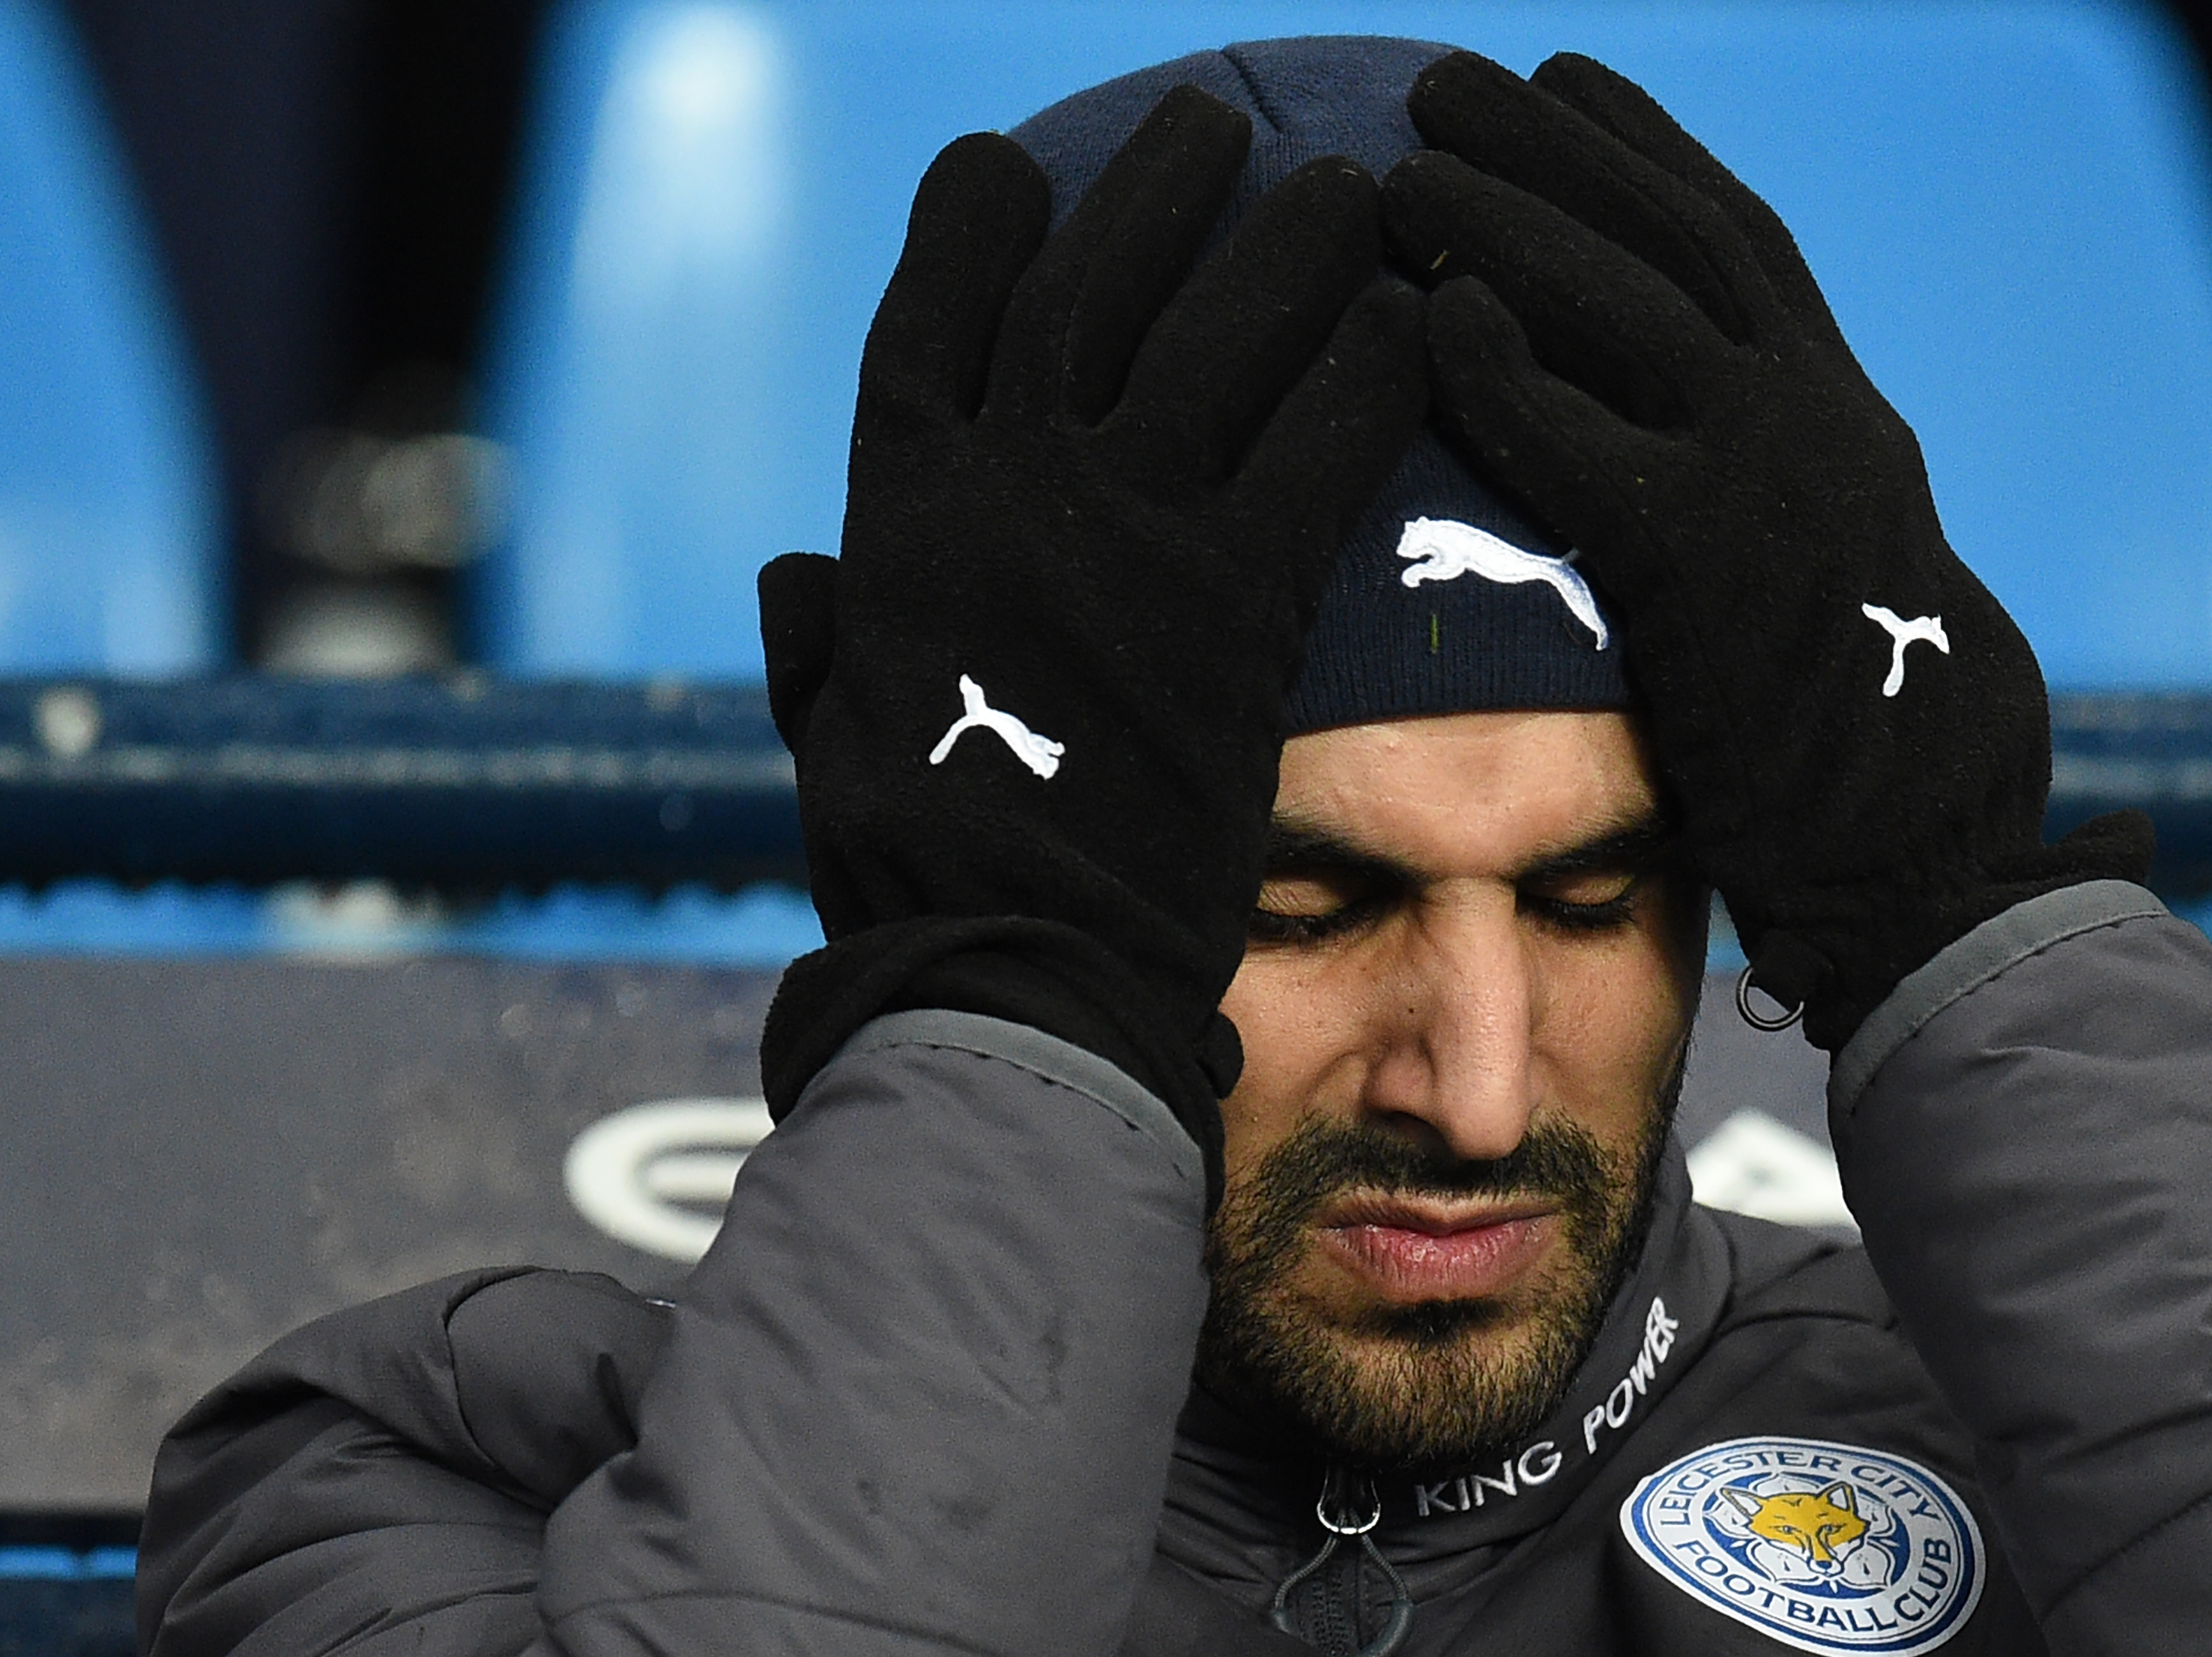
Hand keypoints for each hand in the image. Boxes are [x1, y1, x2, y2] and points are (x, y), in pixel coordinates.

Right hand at [760, 86, 1425, 1172]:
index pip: (929, 322)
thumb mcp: (826, 743)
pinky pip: (1318, 447)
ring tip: (1352, 187)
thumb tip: (793, 576)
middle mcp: (1008, 488)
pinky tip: (1418, 323)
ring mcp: (1123, 533)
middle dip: (1156, 189)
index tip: (1008, 166)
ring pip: (1219, 332)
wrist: (1014, 970)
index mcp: (899, 513)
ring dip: (1290, 243)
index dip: (968, 229)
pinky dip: (1371, 373)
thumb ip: (814, 645)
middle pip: (1091, 283)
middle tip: (1213, 130)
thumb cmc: (913, 872)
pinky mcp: (1236, 600)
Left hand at [1381, 51, 2146, 1049]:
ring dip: (1509, 228)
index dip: (1642, 145)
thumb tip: (1649, 428)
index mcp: (1833, 402)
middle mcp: (1812, 411)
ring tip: (1398, 168)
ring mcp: (1771, 480)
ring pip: (1629, 312)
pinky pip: (1591, 448)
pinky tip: (1431, 319)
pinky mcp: (1712, 570)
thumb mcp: (1810, 553)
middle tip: (1442, 83)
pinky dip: (1510, 377)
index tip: (1559, 73)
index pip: (1731, 234)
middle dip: (1552, 150)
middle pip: (1667, 238)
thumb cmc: (1844, 717)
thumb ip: (1740, 472)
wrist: (1928, 829)